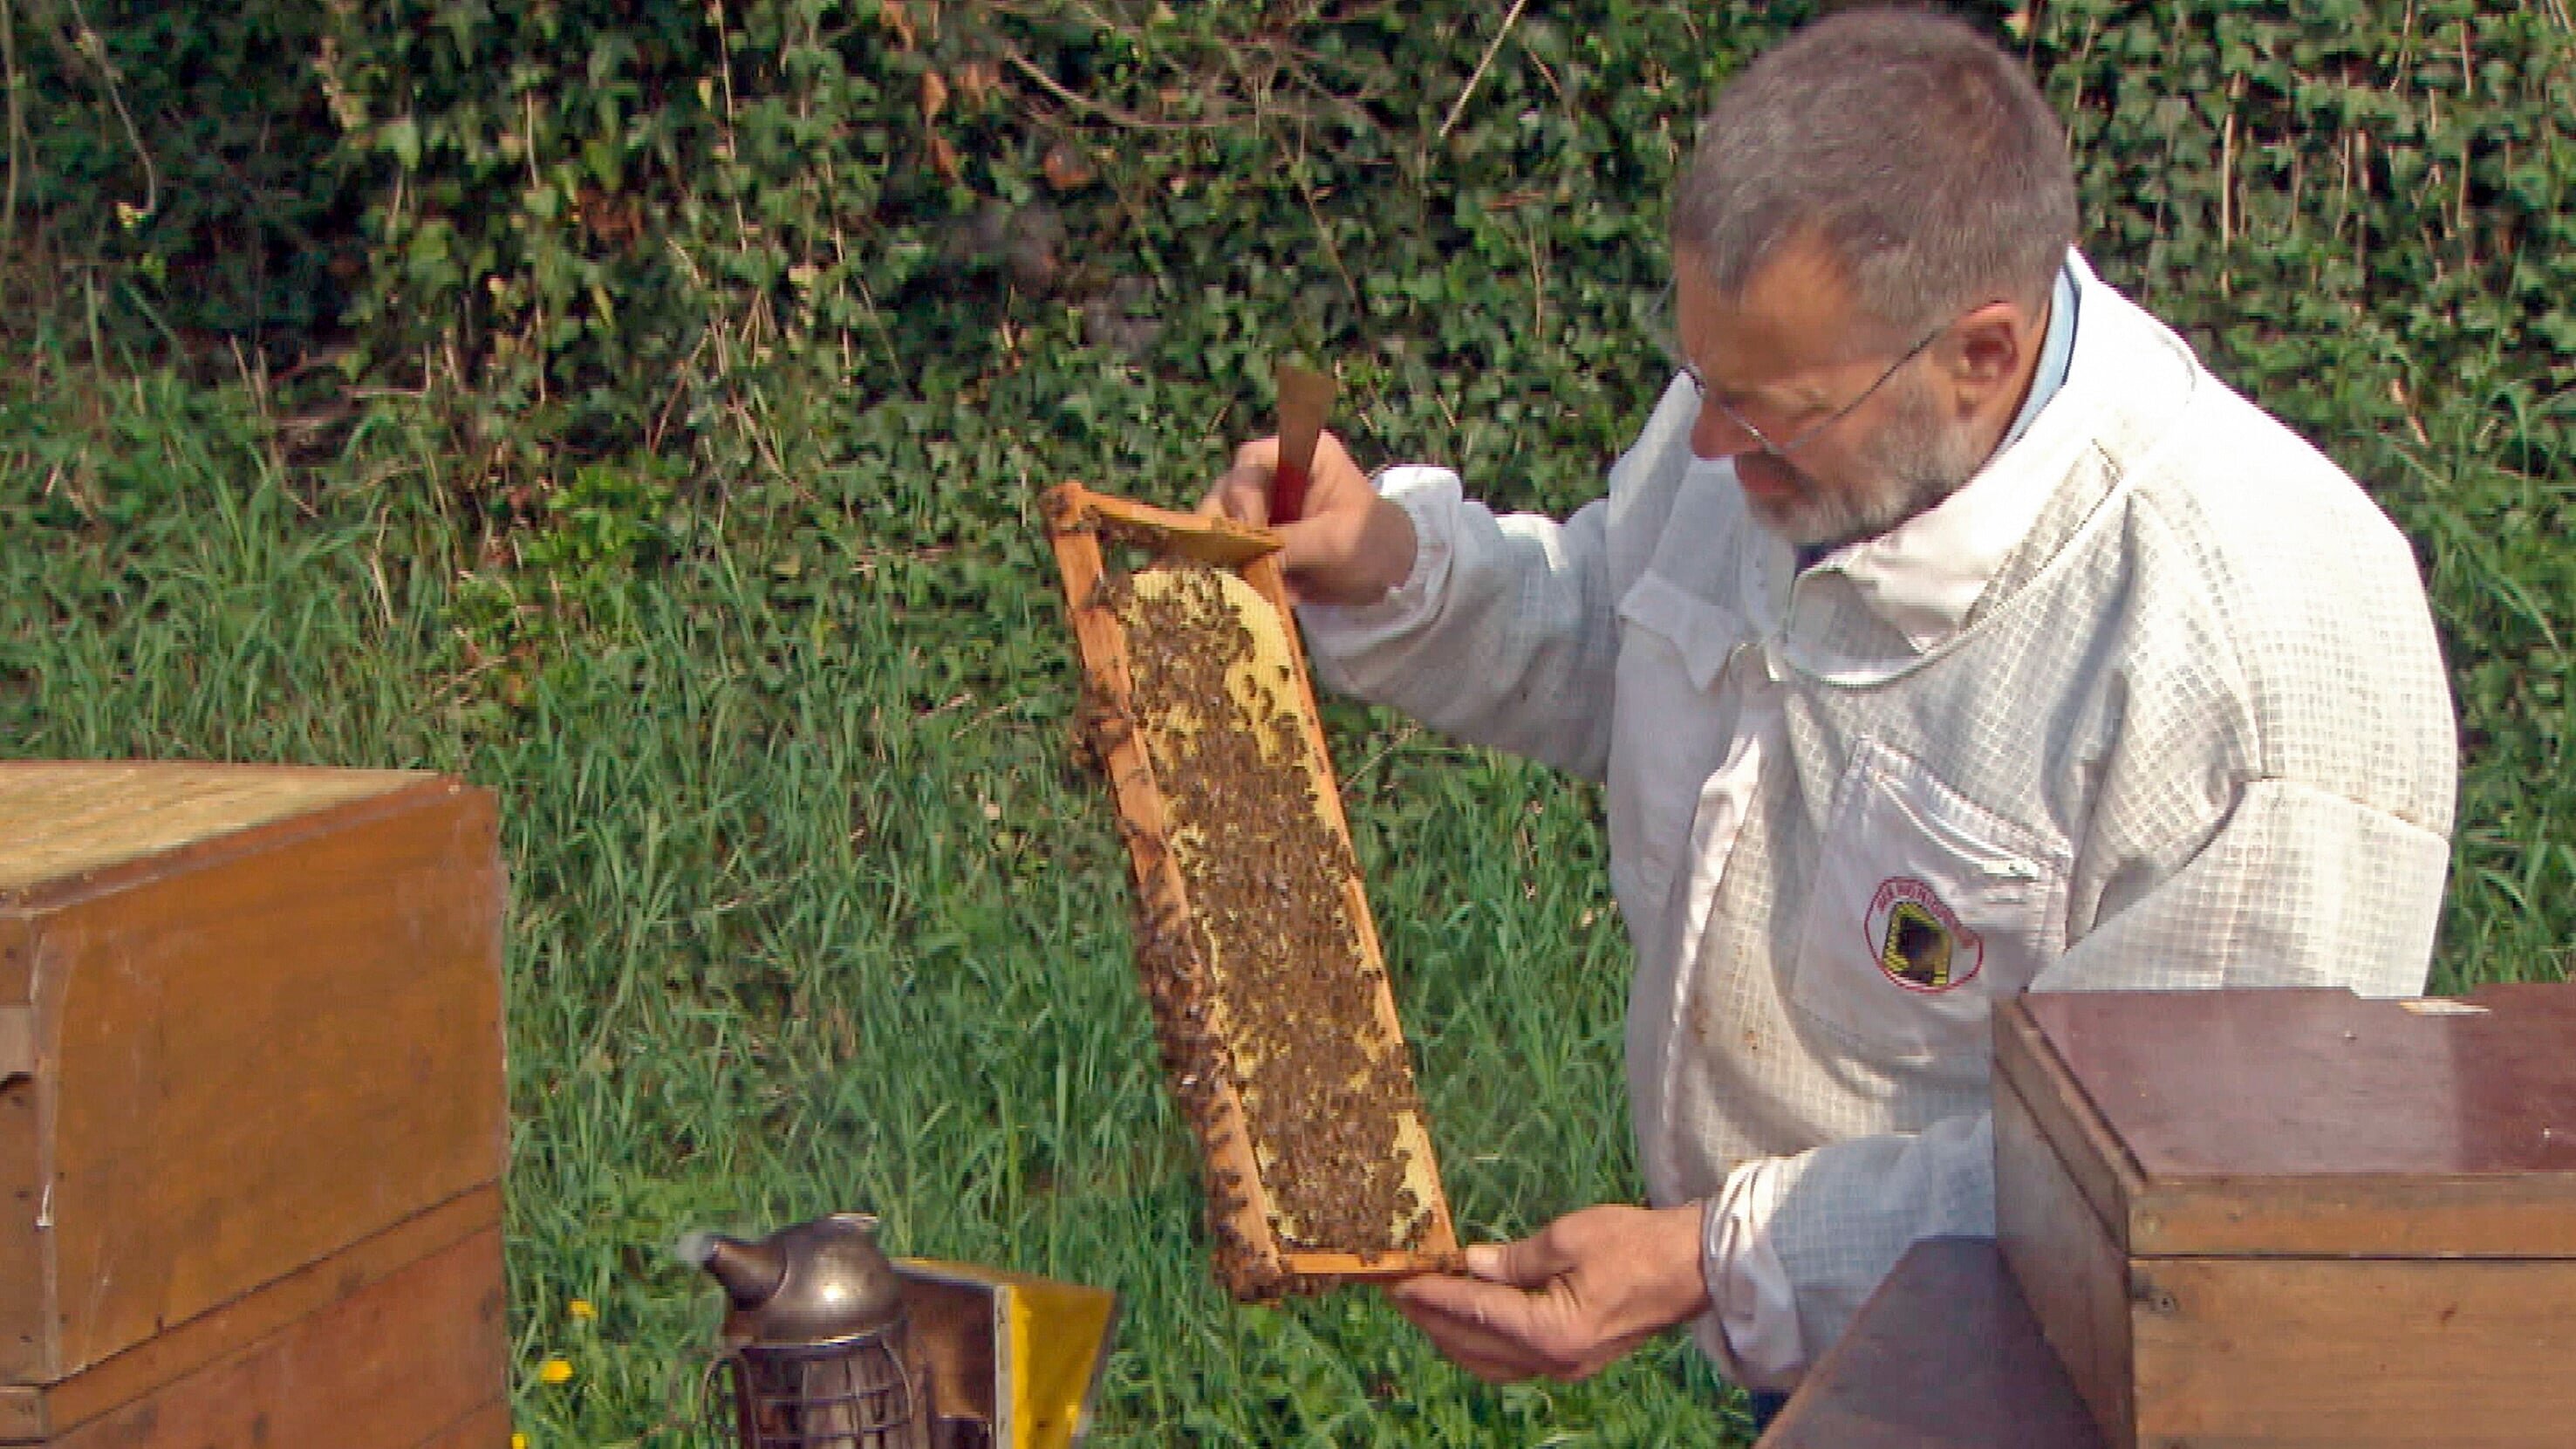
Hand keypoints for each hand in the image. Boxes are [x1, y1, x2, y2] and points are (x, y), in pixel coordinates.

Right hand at [1199, 430, 1416, 604]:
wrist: (1386, 573)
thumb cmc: (1371, 542)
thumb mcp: (1337, 542)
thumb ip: (1295, 544)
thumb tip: (1252, 559)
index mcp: (1301, 455)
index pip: (1252, 460)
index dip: (1242, 492)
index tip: (1250, 529)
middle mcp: (1274, 474)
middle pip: (1226, 491)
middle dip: (1225, 527)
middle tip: (1232, 561)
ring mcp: (1261, 506)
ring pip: (1219, 521)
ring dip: (1225, 553)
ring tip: (1239, 579)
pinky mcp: (1256, 537)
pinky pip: (1228, 549)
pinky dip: (1233, 569)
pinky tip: (1248, 589)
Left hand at [1384, 1202, 1711, 1382]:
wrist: (1693, 1267)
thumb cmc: (1636, 1244)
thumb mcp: (1568, 1237)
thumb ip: (1513, 1259)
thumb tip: (1471, 1264)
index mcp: (1551, 1332)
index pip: (1475, 1314)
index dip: (1432, 1295)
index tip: (1399, 1280)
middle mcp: (1554, 1361)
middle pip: (1474, 1348)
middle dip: (1432, 1320)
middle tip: (1398, 1291)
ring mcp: (1565, 1366)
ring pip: (1490, 1363)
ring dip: (1453, 1337)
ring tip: (1423, 1307)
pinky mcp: (1574, 1360)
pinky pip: (1513, 1361)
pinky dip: (1482, 1343)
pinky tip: (1467, 1321)